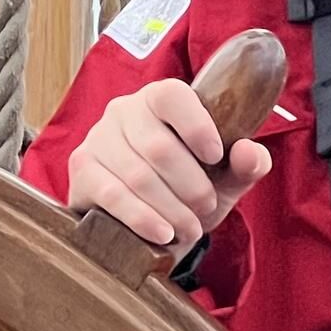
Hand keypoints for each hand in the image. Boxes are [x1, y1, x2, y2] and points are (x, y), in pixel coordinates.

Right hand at [68, 79, 272, 248]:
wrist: (147, 224)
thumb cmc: (187, 190)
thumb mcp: (225, 179)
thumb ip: (247, 164)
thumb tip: (249, 152)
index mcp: (159, 99)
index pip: (172, 97)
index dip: (196, 126)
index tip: (216, 157)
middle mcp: (123, 111)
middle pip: (158, 146)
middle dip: (190, 185)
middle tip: (204, 208)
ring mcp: (97, 140)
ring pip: (137, 175)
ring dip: (170, 208)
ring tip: (189, 228)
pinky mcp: (81, 171)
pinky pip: (111, 194)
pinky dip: (142, 218)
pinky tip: (162, 233)